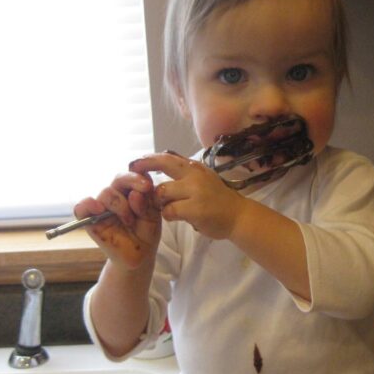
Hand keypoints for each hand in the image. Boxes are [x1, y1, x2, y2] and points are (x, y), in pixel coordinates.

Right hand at [74, 171, 160, 268]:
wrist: (139, 255)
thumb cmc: (146, 233)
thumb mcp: (153, 215)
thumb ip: (147, 202)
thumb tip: (135, 193)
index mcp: (132, 191)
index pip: (133, 175)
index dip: (139, 176)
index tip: (148, 185)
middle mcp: (116, 196)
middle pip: (118, 179)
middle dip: (131, 182)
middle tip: (144, 189)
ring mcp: (102, 208)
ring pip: (106, 193)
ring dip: (121, 205)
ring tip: (130, 220)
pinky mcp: (90, 220)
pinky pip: (81, 208)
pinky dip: (88, 205)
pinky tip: (99, 210)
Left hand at [129, 152, 246, 238]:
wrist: (238, 216)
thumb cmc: (218, 198)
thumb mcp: (204, 177)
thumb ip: (185, 171)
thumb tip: (161, 157)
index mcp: (195, 167)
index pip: (166, 157)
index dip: (147, 159)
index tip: (134, 163)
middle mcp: (195, 175)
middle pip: (162, 167)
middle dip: (144, 171)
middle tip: (135, 181)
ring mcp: (196, 191)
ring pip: (162, 193)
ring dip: (159, 202)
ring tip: (167, 207)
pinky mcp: (196, 209)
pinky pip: (169, 211)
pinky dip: (168, 215)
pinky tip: (176, 216)